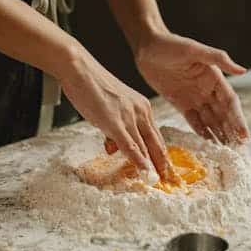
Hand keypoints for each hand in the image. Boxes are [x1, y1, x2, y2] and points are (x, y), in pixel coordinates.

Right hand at [59, 47, 167, 177]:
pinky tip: (144, 171)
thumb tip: (113, 148)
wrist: (80, 69)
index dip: (162, 155)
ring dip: (152, 166)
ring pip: (145, 146)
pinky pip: (130, 145)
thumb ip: (113, 129)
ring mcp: (129, 116)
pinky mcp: (115, 121)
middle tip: (170, 181)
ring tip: (159, 182)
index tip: (166, 169)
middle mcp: (140, 111)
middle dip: (163, 164)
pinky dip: (138, 160)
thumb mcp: (109, 109)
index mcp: (142, 107)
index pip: (156, 136)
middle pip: (156, 143)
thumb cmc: (91, 86)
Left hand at [135, 30, 249, 143]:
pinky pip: (194, 121)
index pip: (230, 103)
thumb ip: (218, 59)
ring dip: (220, 135)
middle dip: (232, 133)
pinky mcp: (180, 103)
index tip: (244, 137)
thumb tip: (243, 71)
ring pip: (211, 120)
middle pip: (223, 115)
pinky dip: (202, 132)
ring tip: (227, 153)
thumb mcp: (194, 49)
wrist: (147, 47)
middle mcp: (207, 89)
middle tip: (239, 153)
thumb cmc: (171, 44)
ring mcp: (194, 97)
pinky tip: (209, 145)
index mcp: (215, 77)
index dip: (238, 120)